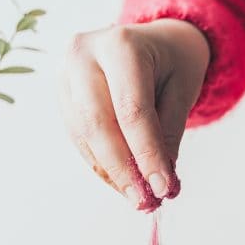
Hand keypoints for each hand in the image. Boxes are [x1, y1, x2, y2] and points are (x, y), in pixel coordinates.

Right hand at [58, 19, 209, 210]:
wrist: (152, 42)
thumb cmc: (171, 63)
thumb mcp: (182, 92)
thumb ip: (168, 136)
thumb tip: (159, 185)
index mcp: (121, 44)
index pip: (132, 110)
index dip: (146, 155)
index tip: (163, 190)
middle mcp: (84, 56)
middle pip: (98, 124)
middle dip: (123, 170)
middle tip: (144, 202)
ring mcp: (66, 76)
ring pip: (85, 137)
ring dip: (112, 174)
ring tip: (138, 198)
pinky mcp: (62, 97)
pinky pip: (80, 140)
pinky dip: (103, 166)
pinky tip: (123, 183)